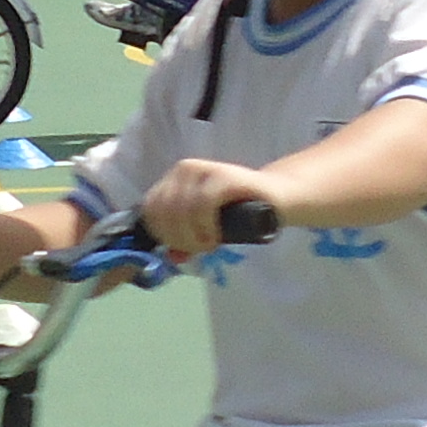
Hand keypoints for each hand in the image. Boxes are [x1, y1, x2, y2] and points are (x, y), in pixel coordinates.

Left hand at [137, 157, 283, 259]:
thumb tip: (172, 257)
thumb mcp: (204, 229)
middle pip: (163, 213)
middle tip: (200, 249)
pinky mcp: (224, 175)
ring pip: (181, 210)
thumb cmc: (237, 213)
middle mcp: (184, 169)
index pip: (150, 210)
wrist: (275, 198)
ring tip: (210, 244)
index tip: (181, 249)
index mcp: (173, 179)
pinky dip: (206, 227)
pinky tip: (216, 236)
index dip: (162, 235)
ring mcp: (203, 169)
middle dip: (179, 238)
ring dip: (193, 236)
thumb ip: (185, 241)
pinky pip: (202, 205)